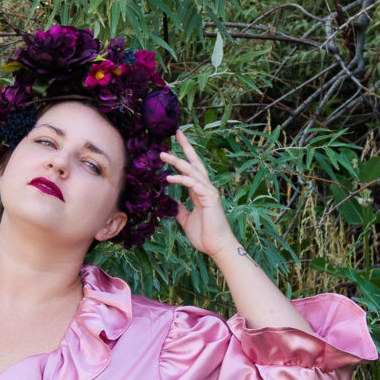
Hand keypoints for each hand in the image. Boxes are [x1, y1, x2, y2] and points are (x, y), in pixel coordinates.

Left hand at [161, 129, 237, 258]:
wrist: (216, 247)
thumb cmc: (204, 235)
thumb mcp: (186, 220)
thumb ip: (179, 209)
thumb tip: (171, 203)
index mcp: (199, 192)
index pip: (191, 169)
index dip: (183, 156)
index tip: (173, 145)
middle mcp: (205, 188)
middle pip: (194, 163)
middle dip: (185, 147)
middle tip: (176, 132)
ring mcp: (209, 191)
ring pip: (192, 171)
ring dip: (177, 162)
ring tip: (163, 155)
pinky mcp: (209, 198)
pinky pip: (193, 184)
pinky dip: (181, 179)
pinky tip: (169, 178)